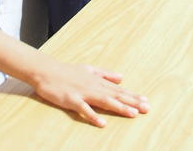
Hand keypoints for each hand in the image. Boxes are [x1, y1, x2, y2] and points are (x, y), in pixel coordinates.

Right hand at [29, 60, 149, 126]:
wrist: (46, 70)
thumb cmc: (67, 71)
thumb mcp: (89, 69)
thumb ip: (105, 74)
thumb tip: (121, 77)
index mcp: (97, 81)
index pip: (118, 89)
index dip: (132, 96)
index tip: (146, 101)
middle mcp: (93, 86)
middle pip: (115, 95)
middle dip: (132, 102)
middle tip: (146, 108)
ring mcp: (83, 93)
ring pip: (104, 101)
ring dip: (119, 107)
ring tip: (133, 114)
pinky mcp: (71, 99)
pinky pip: (84, 109)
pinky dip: (93, 116)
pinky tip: (102, 123)